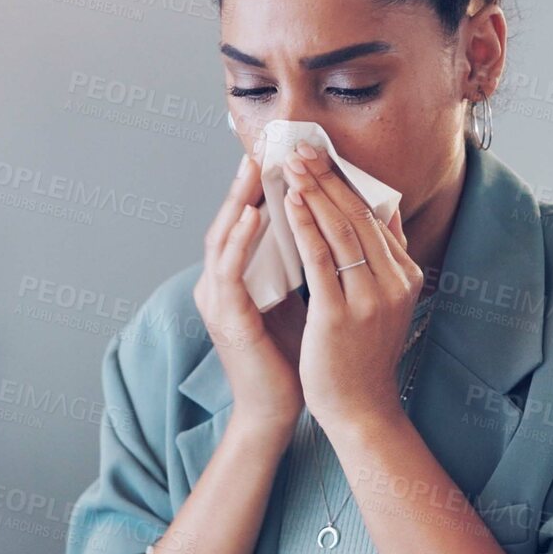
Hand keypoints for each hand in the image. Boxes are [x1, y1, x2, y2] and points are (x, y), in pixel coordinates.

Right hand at [194, 151, 304, 433]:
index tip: (280, 151)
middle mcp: (219, 284)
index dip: (260, 185)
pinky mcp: (226, 318)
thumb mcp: (300, 297)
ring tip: (254, 165)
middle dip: (246, 181)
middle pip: (230, 220)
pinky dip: (240, 239)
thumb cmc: (291, 357)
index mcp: (237, 278)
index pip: (246, 221)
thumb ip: (306, 263)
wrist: (279, 410)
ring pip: (223, 238)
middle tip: (263, 144)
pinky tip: (255, 214)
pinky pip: (229, 270)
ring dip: (239, 200)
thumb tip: (334, 225)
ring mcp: (218, 300)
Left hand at [280, 140, 423, 432]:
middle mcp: (393, 282)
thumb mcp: (385, 303)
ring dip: (315, 191)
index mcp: (405, 276)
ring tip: (293, 163)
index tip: (324, 154)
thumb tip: (383, 214)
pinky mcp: (340, 314)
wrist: (360, 410)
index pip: (376, 216)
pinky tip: (290, 202)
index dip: (348, 182)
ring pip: (341, 230)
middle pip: (359, 215)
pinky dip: (305, 226)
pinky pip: (321, 259)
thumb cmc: (363, 357)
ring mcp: (370, 298)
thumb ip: (384, 261)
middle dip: (329, 176)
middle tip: (302, 147)